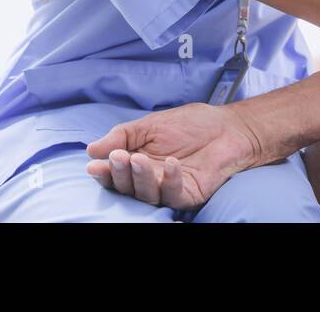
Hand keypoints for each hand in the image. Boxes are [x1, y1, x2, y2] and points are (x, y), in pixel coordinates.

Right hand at [84, 102, 267, 209]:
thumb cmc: (191, 125)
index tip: (93, 164)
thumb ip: (122, 136)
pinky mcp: (189, 194)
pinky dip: (170, 179)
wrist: (228, 127)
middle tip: (119, 158)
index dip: (104, 172)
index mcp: (137, 165)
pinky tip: (170, 163)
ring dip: (140, 177)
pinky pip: (174, 194)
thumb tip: (91, 149)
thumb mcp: (150, 124)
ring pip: (147, 194)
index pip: (115, 174)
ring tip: (139, 159)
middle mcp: (150, 181)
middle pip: (127, 188)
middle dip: (119, 174)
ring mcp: (169, 189)